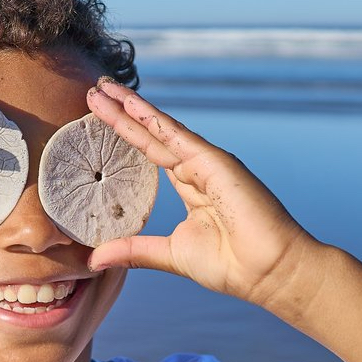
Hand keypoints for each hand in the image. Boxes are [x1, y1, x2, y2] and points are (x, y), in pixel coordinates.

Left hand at [84, 76, 328, 313]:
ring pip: (159, 128)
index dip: (125, 134)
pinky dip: (151, 117)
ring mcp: (207, 162)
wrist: (267, 272)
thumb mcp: (170, 254)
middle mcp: (197, 169)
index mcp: (190, 187)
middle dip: (120, 113)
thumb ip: (133, 250)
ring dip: (130, 107)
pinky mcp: (214, 162)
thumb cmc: (230, 265)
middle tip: (93, 91)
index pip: (149, 153)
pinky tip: (129, 103)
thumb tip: (94, 259)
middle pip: (150, 135)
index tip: (98, 119)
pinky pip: (176, 135)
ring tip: (102, 88)